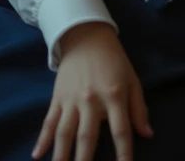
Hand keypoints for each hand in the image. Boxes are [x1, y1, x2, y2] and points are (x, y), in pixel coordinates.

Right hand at [31, 22, 153, 160]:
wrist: (86, 36)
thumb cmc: (114, 61)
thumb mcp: (132, 80)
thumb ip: (139, 108)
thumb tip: (148, 134)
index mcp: (113, 95)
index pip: (120, 129)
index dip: (124, 150)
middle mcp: (91, 99)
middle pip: (87, 136)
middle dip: (84, 160)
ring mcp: (71, 99)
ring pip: (64, 133)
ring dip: (61, 155)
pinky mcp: (57, 98)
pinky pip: (49, 121)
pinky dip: (42, 139)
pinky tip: (37, 154)